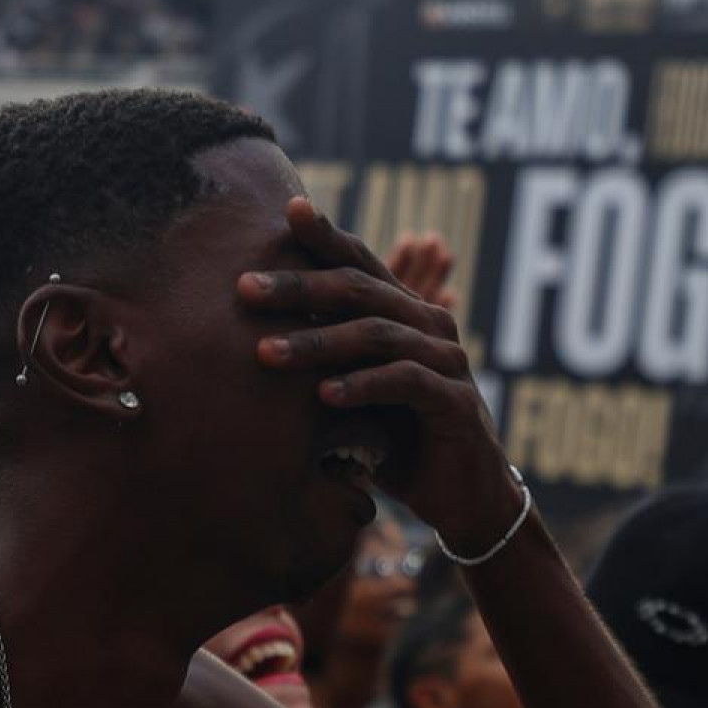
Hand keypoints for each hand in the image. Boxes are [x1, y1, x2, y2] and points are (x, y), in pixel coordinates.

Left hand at [242, 199, 521, 547]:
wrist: (462, 497)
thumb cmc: (398, 442)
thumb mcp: (354, 396)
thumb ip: (324, 364)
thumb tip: (250, 338)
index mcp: (405, 314)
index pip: (361, 264)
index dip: (326, 236)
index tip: (286, 210)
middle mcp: (430, 326)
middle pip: (359, 290)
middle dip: (298, 287)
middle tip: (245, 288)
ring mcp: (448, 361)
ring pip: (378, 334)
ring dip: (318, 341)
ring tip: (266, 353)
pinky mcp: (456, 402)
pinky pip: (406, 382)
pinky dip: (362, 386)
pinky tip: (323, 396)